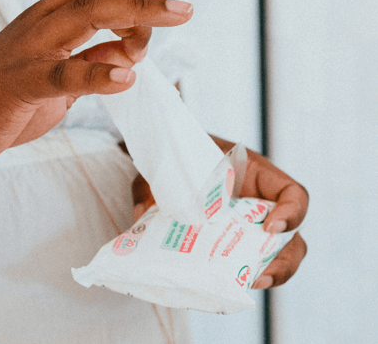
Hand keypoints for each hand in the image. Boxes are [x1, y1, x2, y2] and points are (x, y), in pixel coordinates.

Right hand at [0, 0, 199, 168]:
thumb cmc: (7, 94)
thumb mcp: (60, 70)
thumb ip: (95, 55)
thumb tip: (136, 47)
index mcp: (51, 13)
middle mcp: (42, 20)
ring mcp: (30, 49)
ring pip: (87, 14)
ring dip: (138, 11)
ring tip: (181, 14)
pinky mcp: (21, 84)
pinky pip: (64, 74)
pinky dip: (99, 73)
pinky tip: (128, 76)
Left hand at [130, 137, 307, 289]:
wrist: (163, 156)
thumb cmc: (174, 154)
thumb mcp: (169, 164)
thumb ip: (158, 185)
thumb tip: (146, 213)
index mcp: (253, 173)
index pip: (293, 193)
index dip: (293, 212)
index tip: (271, 227)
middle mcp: (257, 202)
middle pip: (292, 237)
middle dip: (283, 260)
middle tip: (259, 274)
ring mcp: (246, 225)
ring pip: (274, 257)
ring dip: (264, 275)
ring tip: (241, 285)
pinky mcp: (229, 244)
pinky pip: (243, 264)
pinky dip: (236, 278)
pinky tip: (218, 285)